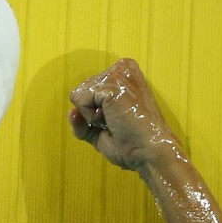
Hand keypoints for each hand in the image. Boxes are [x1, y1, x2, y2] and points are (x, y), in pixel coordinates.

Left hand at [68, 58, 179, 172]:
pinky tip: (115, 120)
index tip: (119, 121)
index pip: (87, 89)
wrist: (149, 154)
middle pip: (80, 91)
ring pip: (78, 95)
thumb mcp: (100, 131)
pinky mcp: (111, 84)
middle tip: (118, 123)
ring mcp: (117, 74)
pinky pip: (80, 100)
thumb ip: (82, 121)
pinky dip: (92, 117)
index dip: (95, 112)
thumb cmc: (131, 144)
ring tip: (118, 122)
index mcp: (124, 74)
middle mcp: (122, 68)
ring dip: (92, 116)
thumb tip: (72, 112)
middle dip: (92, 114)